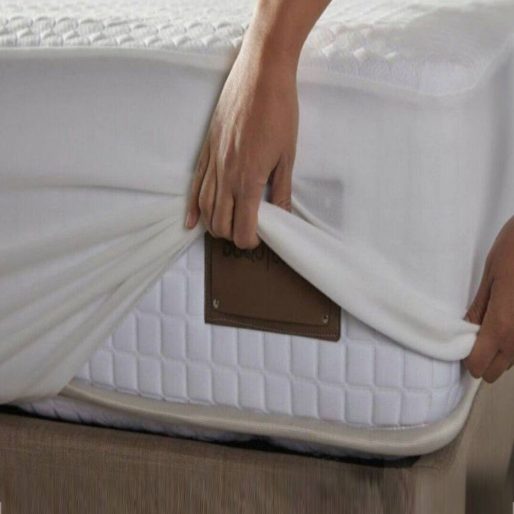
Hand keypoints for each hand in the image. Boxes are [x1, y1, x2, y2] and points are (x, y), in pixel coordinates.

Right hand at [184, 39, 297, 248]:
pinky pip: (195, 184)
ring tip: (226, 227)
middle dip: (232, 235)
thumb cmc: (279, 112)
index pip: (241, 229)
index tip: (258, 238)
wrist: (261, 74)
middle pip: (220, 223)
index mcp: (249, 181)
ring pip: (204, 207)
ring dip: (214, 224)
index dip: (249, 241)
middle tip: (246, 231)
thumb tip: (283, 216)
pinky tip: (191, 221)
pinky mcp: (206, 149)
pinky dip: (192, 207)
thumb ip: (282, 190)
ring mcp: (212, 163)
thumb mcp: (287, 155)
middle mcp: (225, 177)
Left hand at [464, 217, 513, 381]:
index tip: (460, 343)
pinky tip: (509, 318)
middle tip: (475, 334)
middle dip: (483, 358)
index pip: (479, 366)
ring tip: (494, 323)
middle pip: (497, 370)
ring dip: (501, 350)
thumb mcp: (489, 278)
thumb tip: (465, 331)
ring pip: (513, 360)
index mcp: (503, 327)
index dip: (466, 358)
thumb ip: (478, 310)